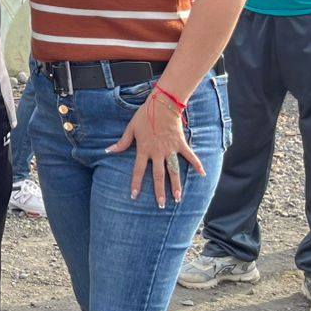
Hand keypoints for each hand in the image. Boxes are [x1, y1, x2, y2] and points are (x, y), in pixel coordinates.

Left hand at [106, 90, 204, 207]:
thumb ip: (122, 142)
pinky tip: (203, 175)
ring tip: (178, 199)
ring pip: (174, 170)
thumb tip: (107, 151)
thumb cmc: (145, 115)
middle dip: (159, 192)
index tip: (134, 196)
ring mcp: (170, 149)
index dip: (136, 184)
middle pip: (158, 176)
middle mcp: (158, 152)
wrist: (162, 104)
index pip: (139, 171)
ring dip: (176, 185)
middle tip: (161, 206)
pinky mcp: (180, 144)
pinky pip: (190, 156)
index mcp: (144, 150)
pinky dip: (197, 164)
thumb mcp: (131, 128)